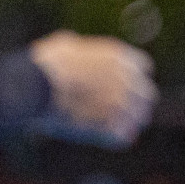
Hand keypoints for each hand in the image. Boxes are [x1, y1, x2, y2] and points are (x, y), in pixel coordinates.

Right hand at [29, 31, 156, 145]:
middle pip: (147, 95)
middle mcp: (128, 80)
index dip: (134, 78)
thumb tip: (73, 48)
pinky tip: (107, 138)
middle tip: (123, 110)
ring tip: (115, 127)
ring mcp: (123, 104)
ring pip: (139, 117)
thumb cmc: (46, 64)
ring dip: (129, 122)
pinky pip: (123, 136)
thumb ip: (79, 50)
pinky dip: (116, 138)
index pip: (143, 68)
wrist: (38, 86)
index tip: (125, 85)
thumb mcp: (65, 45)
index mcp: (120, 57)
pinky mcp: (112, 126)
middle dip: (136, 102)